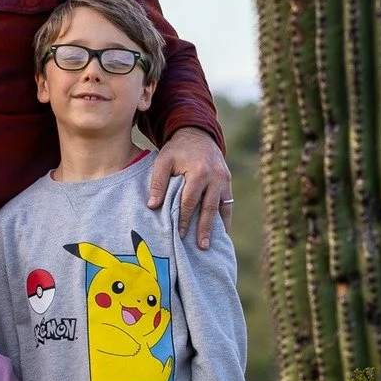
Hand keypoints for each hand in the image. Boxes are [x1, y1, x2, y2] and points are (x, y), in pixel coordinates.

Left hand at [149, 127, 231, 248]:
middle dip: (204, 228)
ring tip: (212, 244)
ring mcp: (224, 179)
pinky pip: (228, 203)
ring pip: (222, 207)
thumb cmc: (177, 149)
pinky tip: (221, 231)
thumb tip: (152, 206)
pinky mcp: (228, 181)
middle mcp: (215, 177)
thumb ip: (157, 183)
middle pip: (209, 208)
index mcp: (199, 172)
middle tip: (201, 246)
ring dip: (217, 227)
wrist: (197, 134)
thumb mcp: (163, 161)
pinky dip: (225, 217)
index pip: (190, 201)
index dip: (185, 219)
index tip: (180, 235)